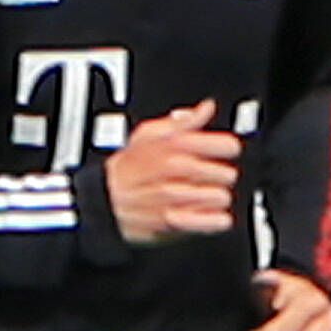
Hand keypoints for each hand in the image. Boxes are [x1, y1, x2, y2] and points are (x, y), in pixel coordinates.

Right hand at [105, 100, 239, 244]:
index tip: (224, 151)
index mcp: (176, 145)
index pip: (226, 145)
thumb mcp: (148, 134)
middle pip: (227, 174)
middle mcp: (179, 170)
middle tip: (210, 176)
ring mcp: (178, 197)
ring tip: (205, 195)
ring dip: (216, 197)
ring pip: (221, 197)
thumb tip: (206, 108)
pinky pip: (216, 222)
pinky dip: (216, 220)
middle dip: (220, 175)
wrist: (104, 200)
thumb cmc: (127, 168)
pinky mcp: (178, 222)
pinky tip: (211, 215)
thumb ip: (182, 122)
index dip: (226, 148)